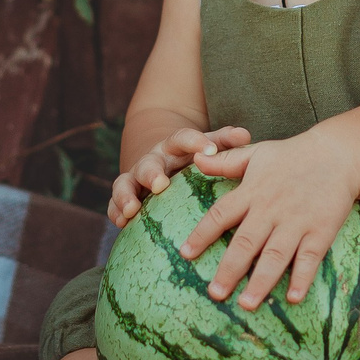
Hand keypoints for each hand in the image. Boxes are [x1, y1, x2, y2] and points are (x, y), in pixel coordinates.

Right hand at [107, 126, 249, 226]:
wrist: (165, 162)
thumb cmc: (196, 158)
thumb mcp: (209, 147)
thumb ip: (225, 142)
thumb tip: (245, 135)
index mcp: (174, 146)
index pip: (182, 138)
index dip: (196, 142)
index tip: (210, 149)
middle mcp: (153, 160)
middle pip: (148, 163)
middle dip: (152, 173)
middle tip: (161, 184)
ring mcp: (136, 178)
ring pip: (124, 183)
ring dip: (126, 196)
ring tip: (132, 210)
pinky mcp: (125, 197)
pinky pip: (114, 204)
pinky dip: (115, 212)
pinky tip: (121, 223)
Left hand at [179, 132, 358, 309]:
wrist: (338, 154)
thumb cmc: (292, 155)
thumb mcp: (256, 153)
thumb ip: (225, 161)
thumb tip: (194, 159)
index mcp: (252, 192)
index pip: (221, 215)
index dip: (202, 234)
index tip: (186, 254)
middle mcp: (271, 209)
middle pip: (246, 242)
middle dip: (230, 269)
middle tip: (215, 294)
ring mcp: (297, 221)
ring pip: (275, 255)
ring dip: (261, 281)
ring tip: (247, 304)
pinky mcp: (321, 230)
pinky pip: (310, 257)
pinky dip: (302, 277)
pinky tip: (293, 298)